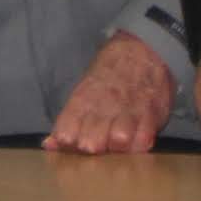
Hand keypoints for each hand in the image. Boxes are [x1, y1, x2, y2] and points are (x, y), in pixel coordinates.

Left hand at [46, 37, 177, 156]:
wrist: (141, 50)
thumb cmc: (108, 76)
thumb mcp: (82, 92)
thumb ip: (67, 121)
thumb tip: (48, 145)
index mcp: (83, 100)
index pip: (66, 134)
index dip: (68, 145)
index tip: (74, 143)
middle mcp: (104, 106)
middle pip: (91, 144)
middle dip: (92, 149)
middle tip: (98, 146)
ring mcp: (129, 110)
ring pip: (118, 142)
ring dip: (116, 149)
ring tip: (117, 144)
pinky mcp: (151, 114)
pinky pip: (143, 141)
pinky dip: (138, 146)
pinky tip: (135, 141)